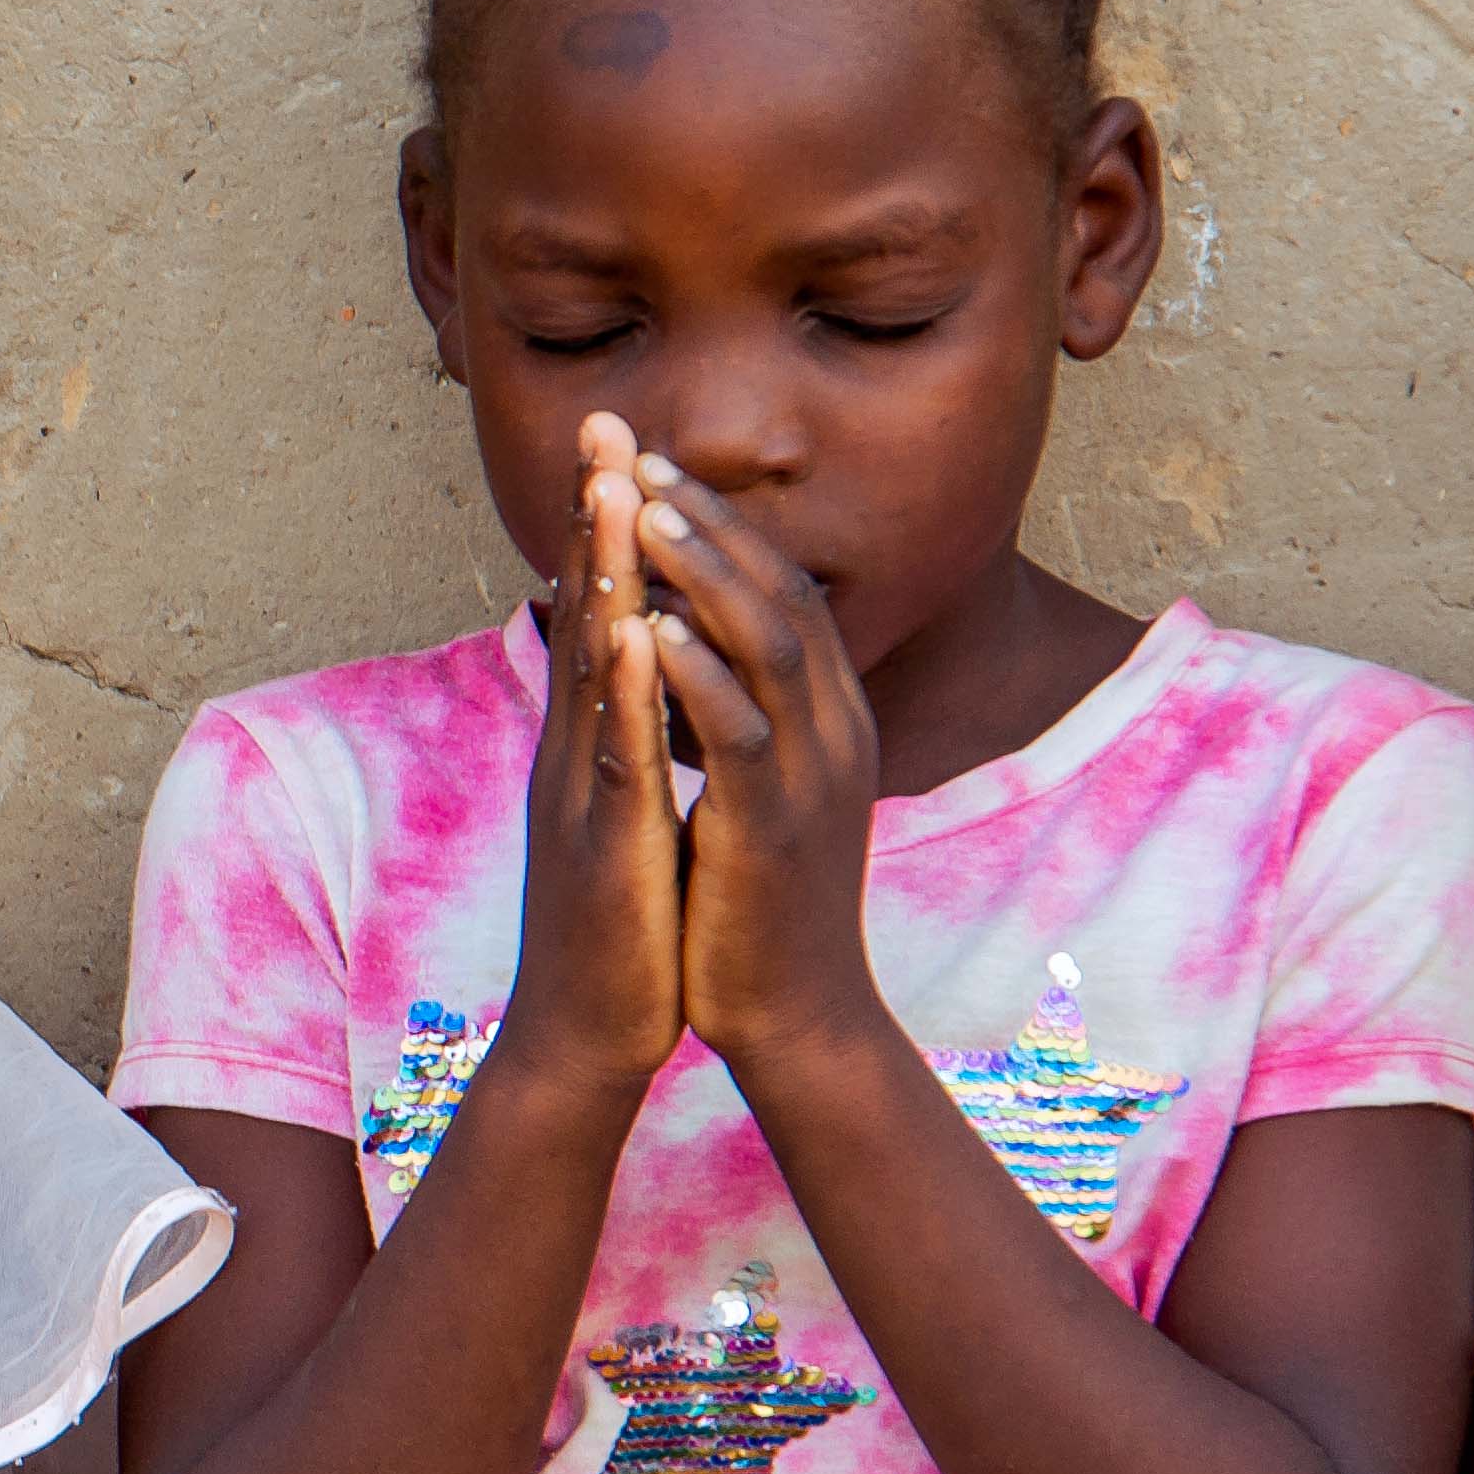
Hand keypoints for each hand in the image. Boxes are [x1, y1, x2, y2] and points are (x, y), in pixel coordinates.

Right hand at [507, 418, 685, 1089]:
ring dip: (602, 577)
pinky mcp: (603, 849)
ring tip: (613, 492)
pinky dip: (624, 691)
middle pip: (583, 615)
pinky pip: (615, 757)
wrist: (582, 1040)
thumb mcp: (620, 819)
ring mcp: (579, 797)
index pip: (599, 616)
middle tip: (602, 423)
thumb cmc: (616, 933)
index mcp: (587, 747)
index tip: (619, 445)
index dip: (606, 530)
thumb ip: (623, 748)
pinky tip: (636, 634)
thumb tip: (641, 682)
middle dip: (594, 517)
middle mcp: (572, 755)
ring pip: (591, 671)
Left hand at [627, 449, 897, 1074]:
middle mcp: (834, 729)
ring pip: (768, 646)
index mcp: (826, 716)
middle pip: (781, 592)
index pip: (783, 589)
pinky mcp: (775, 829)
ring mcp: (812, 776)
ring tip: (639, 512)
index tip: (654, 467)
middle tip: (642, 458)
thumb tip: (691, 643)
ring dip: (702, 575)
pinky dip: (696, 677)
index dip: (722, 526)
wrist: (795, 1014)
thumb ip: (739, 713)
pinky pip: (741, 735)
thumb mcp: (756, 786)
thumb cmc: (757, 899)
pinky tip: (646, 634)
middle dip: (709, 524)